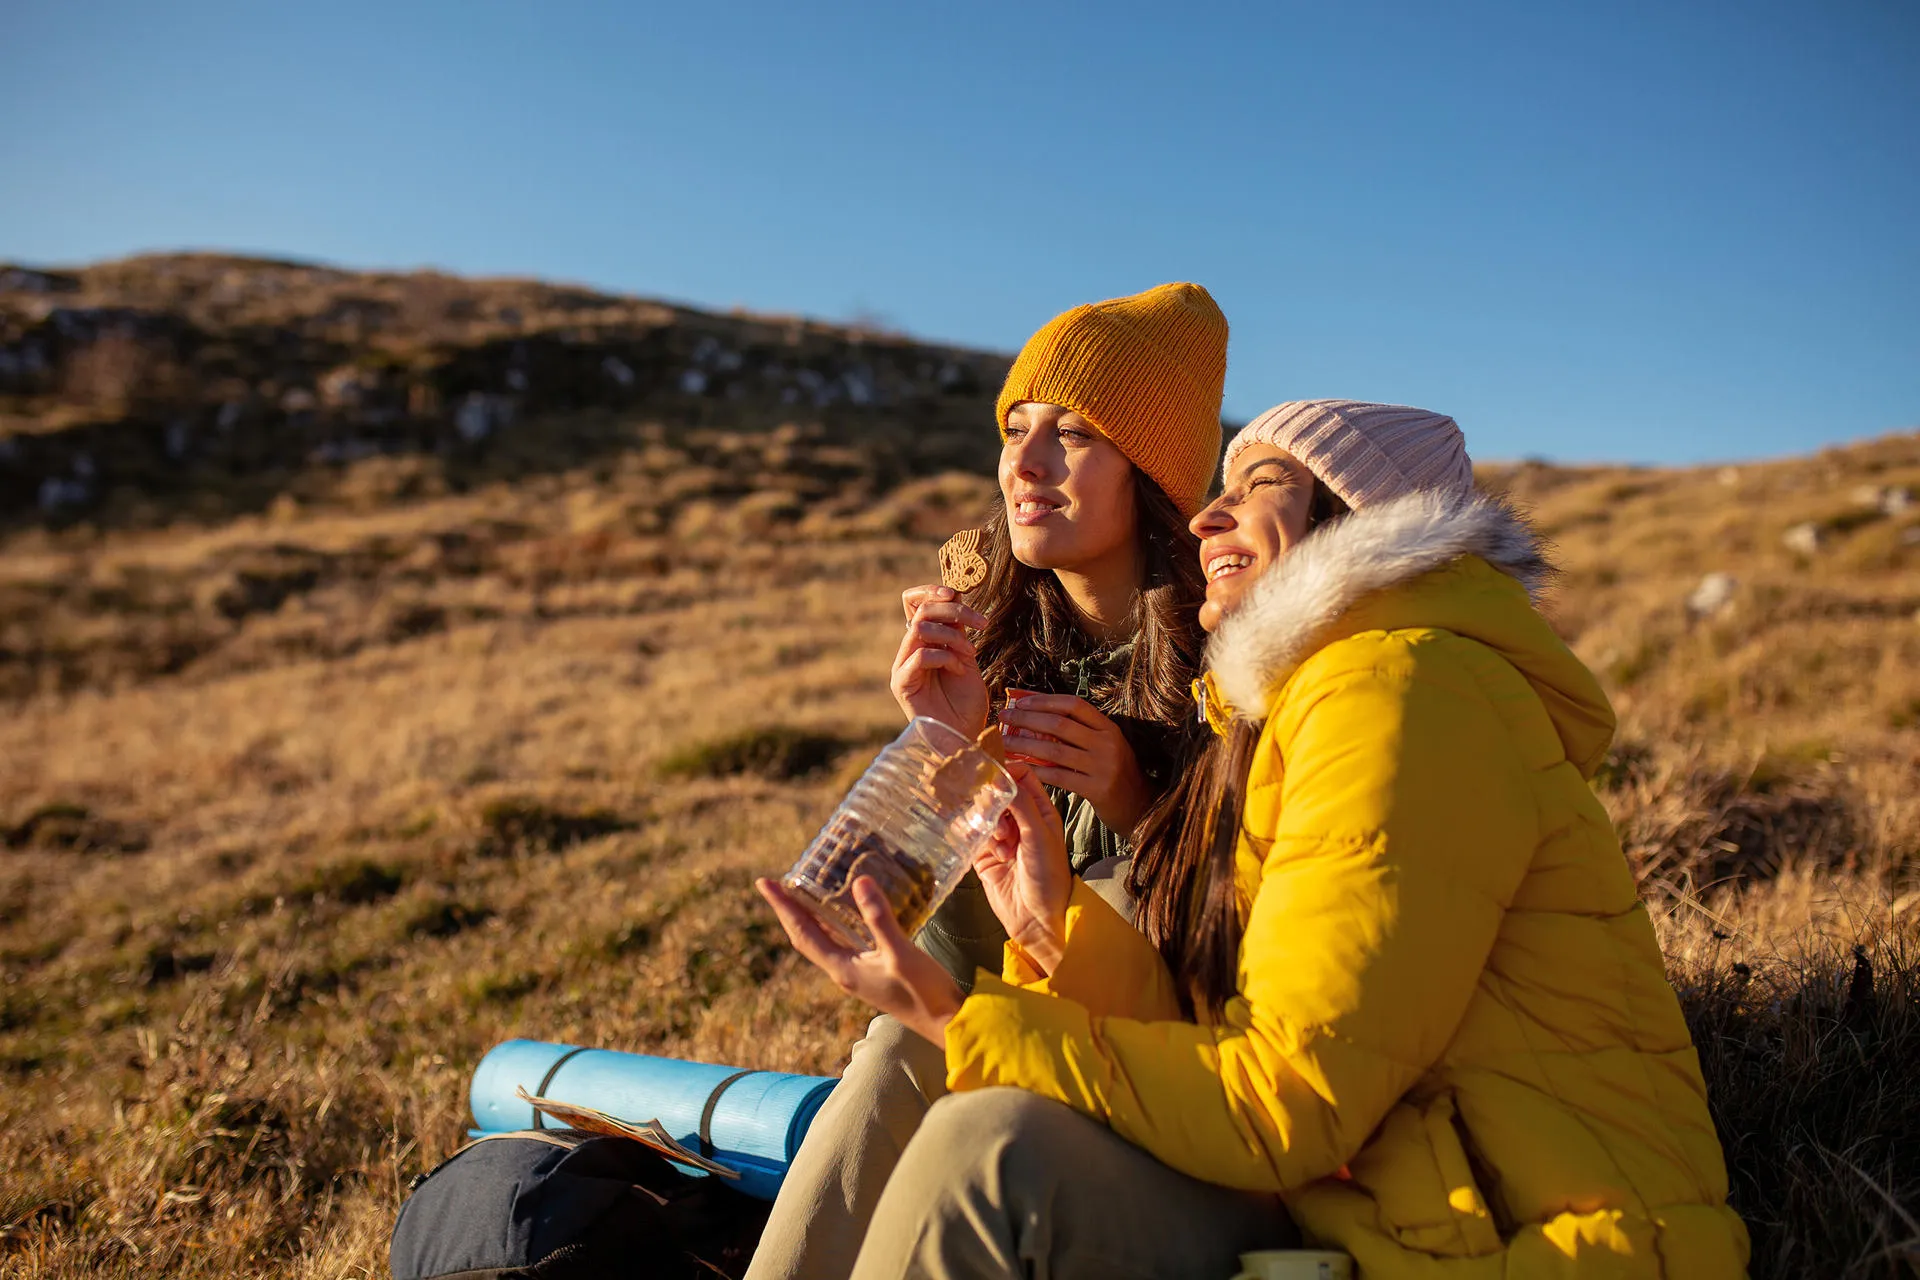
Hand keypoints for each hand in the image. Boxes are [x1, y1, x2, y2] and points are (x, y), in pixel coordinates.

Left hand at [756, 875, 965, 1047]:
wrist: (945, 1022)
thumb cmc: (924, 992)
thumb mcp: (901, 952)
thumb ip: (880, 918)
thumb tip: (860, 881)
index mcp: (843, 969)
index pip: (802, 933)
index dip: (782, 907)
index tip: (765, 882)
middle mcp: (844, 972)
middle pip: (806, 936)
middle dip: (789, 910)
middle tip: (776, 883)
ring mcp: (857, 973)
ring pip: (822, 940)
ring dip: (808, 916)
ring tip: (802, 892)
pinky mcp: (871, 971)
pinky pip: (841, 942)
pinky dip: (833, 923)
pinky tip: (843, 911)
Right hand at [890, 585, 989, 737]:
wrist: (964, 739)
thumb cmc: (966, 704)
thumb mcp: (966, 658)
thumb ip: (958, 631)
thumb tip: (955, 597)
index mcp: (922, 643)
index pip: (913, 603)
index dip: (930, 590)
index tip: (956, 593)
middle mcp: (908, 652)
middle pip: (921, 611)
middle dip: (954, 611)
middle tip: (981, 623)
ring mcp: (902, 668)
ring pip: (920, 629)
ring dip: (952, 636)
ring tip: (970, 655)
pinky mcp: (902, 684)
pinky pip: (920, 656)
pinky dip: (946, 658)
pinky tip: (960, 672)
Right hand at [974, 764, 1070, 974]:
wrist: (1038, 919)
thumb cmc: (1049, 877)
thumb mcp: (1039, 834)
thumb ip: (1021, 803)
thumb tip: (1002, 776)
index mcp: (1040, 811)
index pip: (1022, 778)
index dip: (1007, 773)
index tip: (994, 775)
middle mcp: (1020, 821)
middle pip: (997, 794)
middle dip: (994, 802)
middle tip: (1001, 820)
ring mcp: (1001, 838)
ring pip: (983, 814)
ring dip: (989, 826)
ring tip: (1002, 845)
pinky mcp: (984, 856)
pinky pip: (972, 836)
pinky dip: (977, 839)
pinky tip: (992, 853)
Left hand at [998, 693, 1150, 835]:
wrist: (1139, 806)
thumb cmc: (1113, 772)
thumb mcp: (1103, 745)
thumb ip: (1077, 729)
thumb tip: (1037, 707)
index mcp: (1108, 727)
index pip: (1073, 704)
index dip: (1044, 700)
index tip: (1019, 702)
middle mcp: (1107, 743)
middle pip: (1060, 724)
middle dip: (1027, 719)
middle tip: (1003, 718)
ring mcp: (1103, 766)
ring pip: (1055, 750)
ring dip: (1024, 745)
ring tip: (1003, 743)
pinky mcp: (1097, 789)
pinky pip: (1058, 776)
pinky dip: (1036, 770)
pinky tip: (1019, 768)